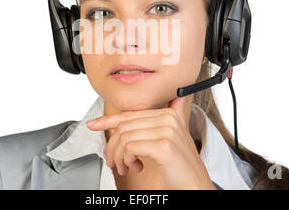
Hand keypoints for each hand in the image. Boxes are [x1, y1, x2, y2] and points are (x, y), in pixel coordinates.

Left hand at [86, 96, 215, 189]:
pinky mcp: (163, 146)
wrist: (195, 185)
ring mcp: (167, 131)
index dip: (108, 120)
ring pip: (124, 137)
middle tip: (114, 162)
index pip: (131, 114)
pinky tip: (137, 168)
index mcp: (169, 113)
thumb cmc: (179, 165)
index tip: (93, 124)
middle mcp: (168, 118)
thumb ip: (161, 121)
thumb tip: (159, 104)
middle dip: (113, 146)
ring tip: (127, 167)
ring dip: (120, 157)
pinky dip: (127, 160)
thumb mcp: (169, 138)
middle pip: (124, 126)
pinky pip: (130, 148)